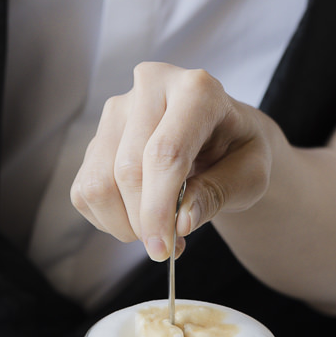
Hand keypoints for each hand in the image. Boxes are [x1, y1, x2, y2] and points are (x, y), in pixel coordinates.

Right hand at [70, 61, 272, 260]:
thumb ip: (217, 194)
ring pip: (99, 183)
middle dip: (144, 222)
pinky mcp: (96, 137)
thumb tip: (180, 222)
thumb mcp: (250, 176)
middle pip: (128, 171)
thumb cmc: (239, 153)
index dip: (159, 208)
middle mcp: (150, 87)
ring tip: (155, 230)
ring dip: (123, 223)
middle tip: (167, 246)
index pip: (164, 153)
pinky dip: (108, 219)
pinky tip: (137, 216)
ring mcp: (117, 111)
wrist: (223, 139)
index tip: (163, 249)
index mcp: (197, 90)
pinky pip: (85, 192)